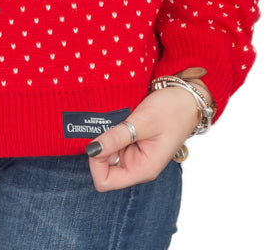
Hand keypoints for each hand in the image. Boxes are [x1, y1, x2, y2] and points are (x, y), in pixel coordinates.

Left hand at [85, 86, 200, 191]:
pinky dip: (110, 130)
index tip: (100, 140)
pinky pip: (113, 140)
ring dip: (106, 136)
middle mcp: (136, 165)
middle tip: (109, 125)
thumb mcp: (143, 122)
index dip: (96, 162)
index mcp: (142, 169)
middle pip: (103, 167)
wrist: (187, 98)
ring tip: (116, 119)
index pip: (105, 181)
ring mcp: (134, 153)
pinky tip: (118, 118)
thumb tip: (91, 149)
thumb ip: (117, 137)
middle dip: (100, 147)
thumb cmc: (173, 111)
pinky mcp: (132, 141)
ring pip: (106, 152)